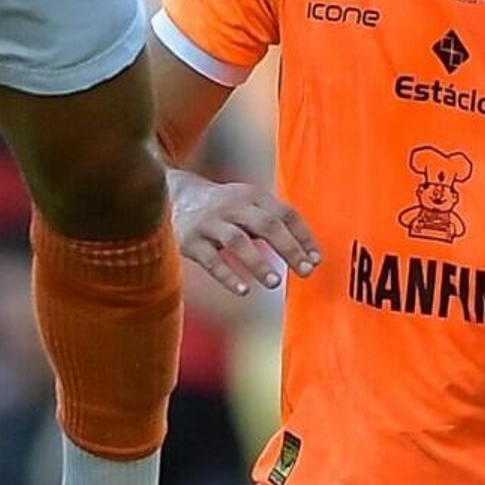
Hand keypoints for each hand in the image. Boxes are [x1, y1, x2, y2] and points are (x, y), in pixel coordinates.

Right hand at [173, 175, 320, 296]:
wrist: (169, 195)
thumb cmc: (220, 207)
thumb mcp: (246, 203)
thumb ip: (271, 222)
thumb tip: (306, 254)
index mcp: (251, 196)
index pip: (285, 213)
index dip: (303, 236)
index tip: (316, 259)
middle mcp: (232, 206)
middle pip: (266, 224)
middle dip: (289, 248)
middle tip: (305, 271)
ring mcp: (210, 223)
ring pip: (238, 241)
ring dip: (258, 263)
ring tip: (274, 282)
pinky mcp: (191, 241)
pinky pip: (211, 260)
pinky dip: (228, 276)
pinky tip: (244, 290)